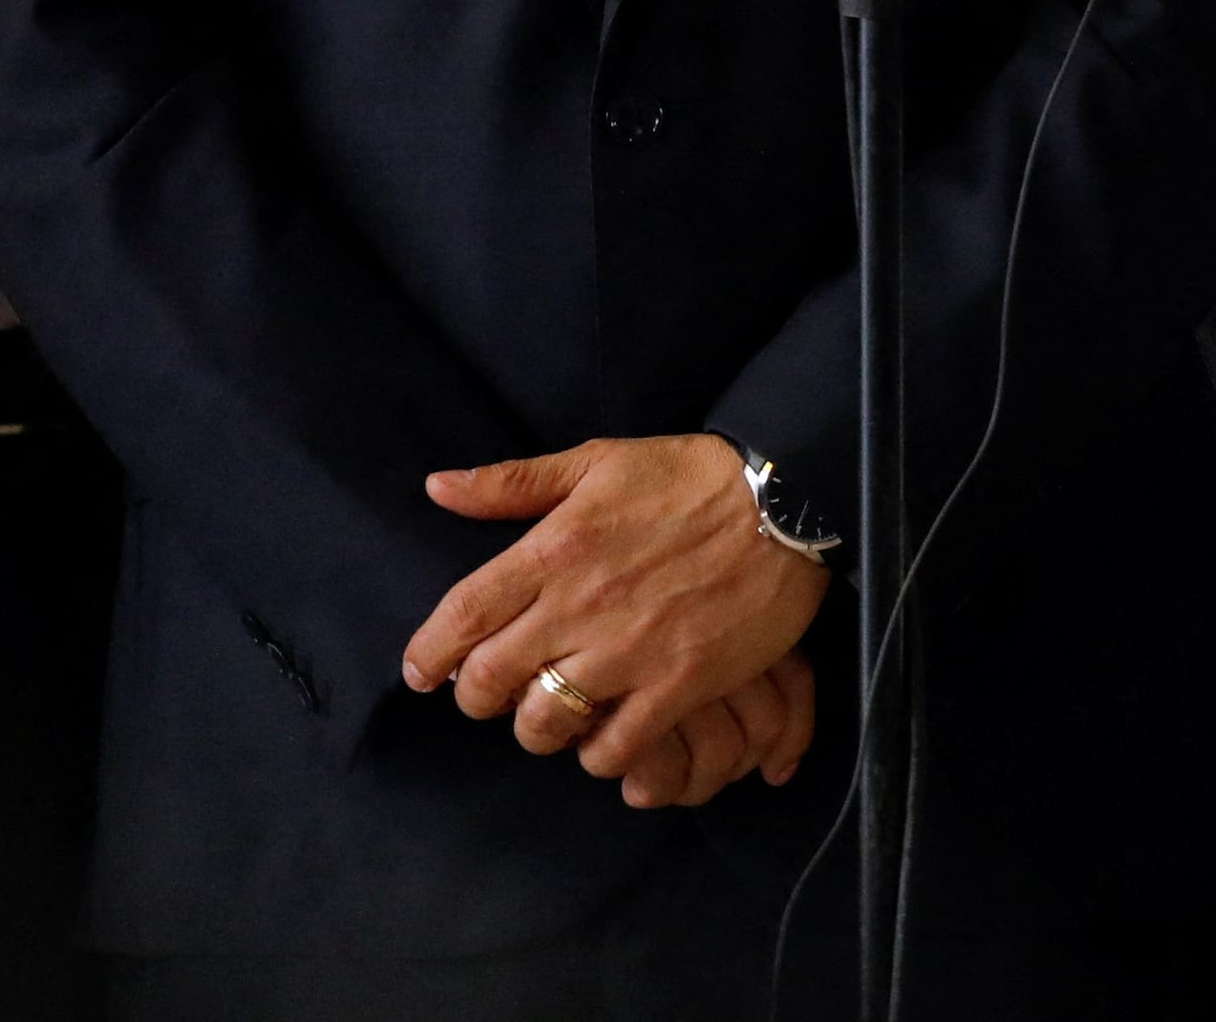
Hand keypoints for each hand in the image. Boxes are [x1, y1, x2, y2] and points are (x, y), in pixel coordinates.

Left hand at [401, 435, 827, 794]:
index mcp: (552, 550)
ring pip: (543, 723)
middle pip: (488, 682)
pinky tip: (608, 737)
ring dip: (538, 728)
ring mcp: (629, 650)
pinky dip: (601, 754)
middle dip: (478, 698)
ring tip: (554, 716)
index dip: (428, 654)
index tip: (425, 673)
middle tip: (496, 694)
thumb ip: (515, 482)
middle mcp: (579, 606)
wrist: (791, 497)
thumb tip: (436, 488)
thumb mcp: (601, 460)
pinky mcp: (680, 682)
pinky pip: (616, 746)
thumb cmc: (692, 475)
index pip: (459, 617)